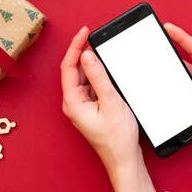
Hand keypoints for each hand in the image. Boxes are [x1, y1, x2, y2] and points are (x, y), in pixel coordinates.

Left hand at [61, 26, 157, 191]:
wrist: (123, 159)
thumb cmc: (117, 138)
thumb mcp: (111, 102)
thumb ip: (99, 77)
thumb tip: (88, 56)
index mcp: (73, 102)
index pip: (68, 66)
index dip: (75, 46)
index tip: (84, 32)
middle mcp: (73, 103)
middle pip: (73, 70)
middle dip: (82, 51)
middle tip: (94, 36)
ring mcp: (81, 106)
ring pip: (82, 77)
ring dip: (91, 63)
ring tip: (102, 49)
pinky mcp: (89, 108)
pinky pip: (90, 86)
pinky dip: (96, 75)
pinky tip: (106, 69)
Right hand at [165, 23, 191, 191]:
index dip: (183, 38)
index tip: (169, 28)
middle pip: (189, 60)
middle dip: (175, 46)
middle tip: (159, 36)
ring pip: (184, 76)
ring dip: (171, 65)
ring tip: (157, 56)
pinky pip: (182, 94)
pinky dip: (171, 86)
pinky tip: (162, 87)